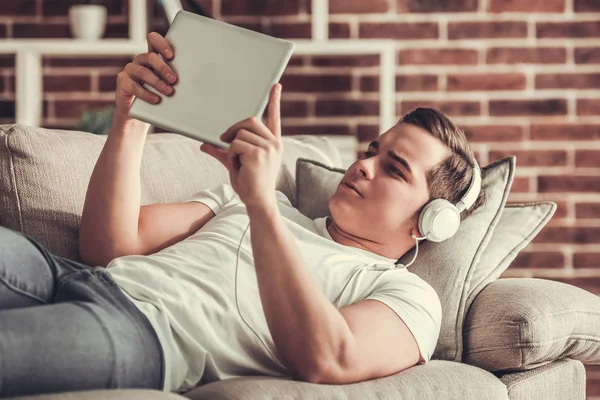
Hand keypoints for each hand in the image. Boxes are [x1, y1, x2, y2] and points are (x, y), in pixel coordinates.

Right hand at [114, 32, 177, 113]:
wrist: (137, 111)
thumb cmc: (157, 94)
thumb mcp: (166, 84)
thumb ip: (173, 78)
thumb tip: (193, 80)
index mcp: (152, 57)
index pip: (153, 40)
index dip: (161, 44)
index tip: (171, 56)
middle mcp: (140, 60)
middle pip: (150, 57)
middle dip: (163, 68)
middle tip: (174, 80)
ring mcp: (130, 70)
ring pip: (143, 72)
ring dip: (157, 82)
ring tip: (168, 91)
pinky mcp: (123, 81)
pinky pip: (134, 86)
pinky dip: (146, 94)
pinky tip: (156, 99)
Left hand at [200, 83, 282, 208]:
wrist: (258, 201)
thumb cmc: (250, 184)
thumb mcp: (236, 164)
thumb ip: (223, 151)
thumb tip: (204, 144)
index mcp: (273, 142)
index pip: (274, 117)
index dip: (275, 100)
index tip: (276, 85)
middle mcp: (274, 143)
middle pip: (249, 120)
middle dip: (234, 129)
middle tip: (224, 140)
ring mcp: (268, 147)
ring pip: (239, 134)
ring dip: (231, 148)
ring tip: (238, 163)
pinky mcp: (259, 153)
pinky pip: (235, 145)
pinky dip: (231, 155)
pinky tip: (238, 166)